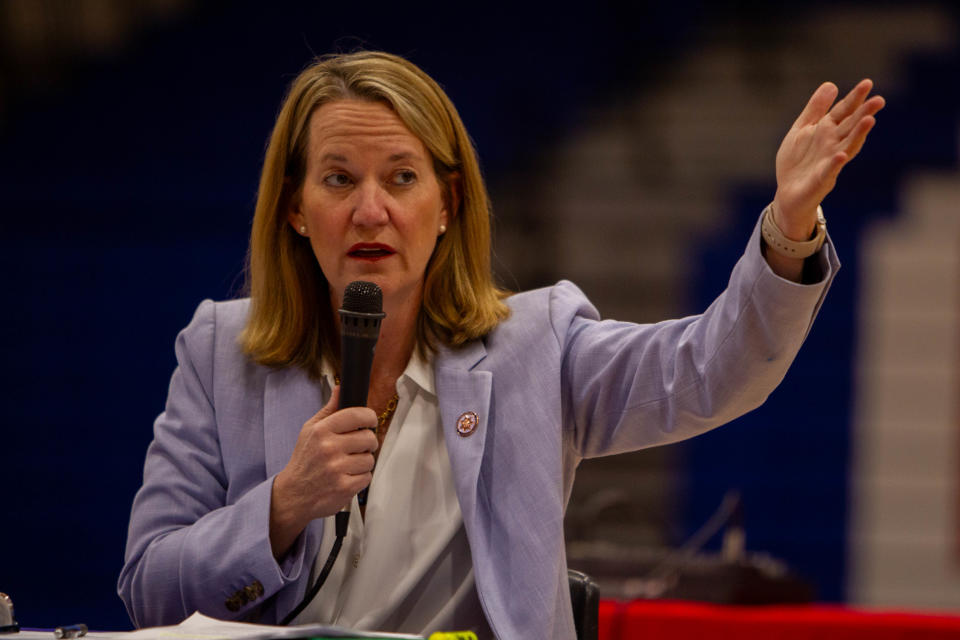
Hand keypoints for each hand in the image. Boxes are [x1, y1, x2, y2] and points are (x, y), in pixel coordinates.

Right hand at [269, 386, 377, 558]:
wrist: (293, 494)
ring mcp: (337, 468)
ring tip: (348, 464)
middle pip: (369, 437)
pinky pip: (367, 476)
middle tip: (356, 447)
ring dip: (363, 462)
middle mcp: (330, 448)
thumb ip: (329, 409)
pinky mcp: (344, 487)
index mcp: (322, 430)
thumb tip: (340, 388)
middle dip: (366, 443)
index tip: (369, 422)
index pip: (358, 415)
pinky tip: (347, 476)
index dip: (369, 417)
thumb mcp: (310, 430)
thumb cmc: (304, 461)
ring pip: (370, 458)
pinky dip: (360, 478)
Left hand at [773, 79, 884, 238]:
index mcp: (827, 130)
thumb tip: (831, 84)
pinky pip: (830, 170)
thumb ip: (816, 109)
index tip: (868, 83)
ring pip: (847, 146)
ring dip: (858, 134)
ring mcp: (829, 161)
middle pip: (850, 126)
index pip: (844, 111)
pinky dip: (835, 163)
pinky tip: (841, 155)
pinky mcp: (821, 179)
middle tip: (879, 100)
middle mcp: (832, 144)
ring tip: (869, 121)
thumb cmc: (797, 161)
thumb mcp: (802, 129)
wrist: (787, 192)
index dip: (854, 98)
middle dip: (864, 114)